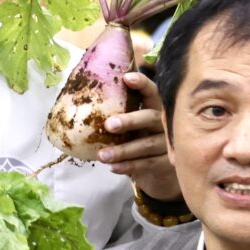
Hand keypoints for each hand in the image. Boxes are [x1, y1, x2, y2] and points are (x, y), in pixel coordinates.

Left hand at [98, 70, 179, 200]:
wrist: (158, 171)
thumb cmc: (138, 141)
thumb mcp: (131, 126)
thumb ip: (117, 115)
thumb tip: (79, 106)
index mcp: (155, 109)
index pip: (152, 92)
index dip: (142, 84)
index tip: (126, 78)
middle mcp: (165, 123)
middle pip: (150, 118)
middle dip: (130, 120)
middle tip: (109, 125)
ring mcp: (169, 144)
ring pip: (147, 144)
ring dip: (122, 150)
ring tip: (101, 155)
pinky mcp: (168, 163)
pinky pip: (147, 164)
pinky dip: (129, 166)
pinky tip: (113, 167)